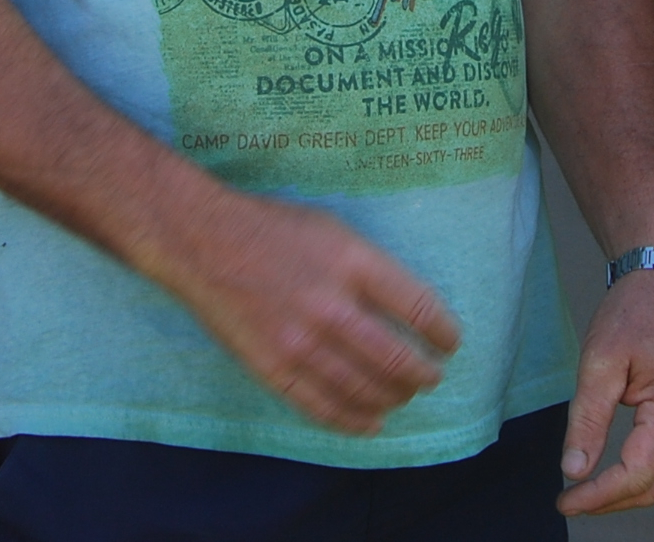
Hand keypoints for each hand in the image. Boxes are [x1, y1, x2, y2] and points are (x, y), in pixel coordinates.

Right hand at [159, 186, 461, 435]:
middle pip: (397, 359)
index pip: (418, 308)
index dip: (443, 333)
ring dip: (394, 399)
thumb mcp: (334, 230)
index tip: (449, 343)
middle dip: (423, 375)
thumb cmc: (273, 229)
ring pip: (365, 390)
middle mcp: (331, 305)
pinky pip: (323, 408)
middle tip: (431, 377)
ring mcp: (300, 342)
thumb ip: (371, 270)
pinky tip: (371, 424)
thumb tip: (410, 313)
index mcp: (352, 262)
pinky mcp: (273, 368)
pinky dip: (354, 422)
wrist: (204, 241)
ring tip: (402, 397)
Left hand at [557, 261, 653, 513]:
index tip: (565, 500)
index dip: (598, 495)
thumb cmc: (634, 313)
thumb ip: (588, 420)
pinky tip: (610, 475)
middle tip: (570, 502)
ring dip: (625, 495)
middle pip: (653, 486)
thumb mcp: (600, 362)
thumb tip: (574, 470)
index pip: (636, 474)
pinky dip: (638, 477)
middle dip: (611, 502)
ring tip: (585, 494)